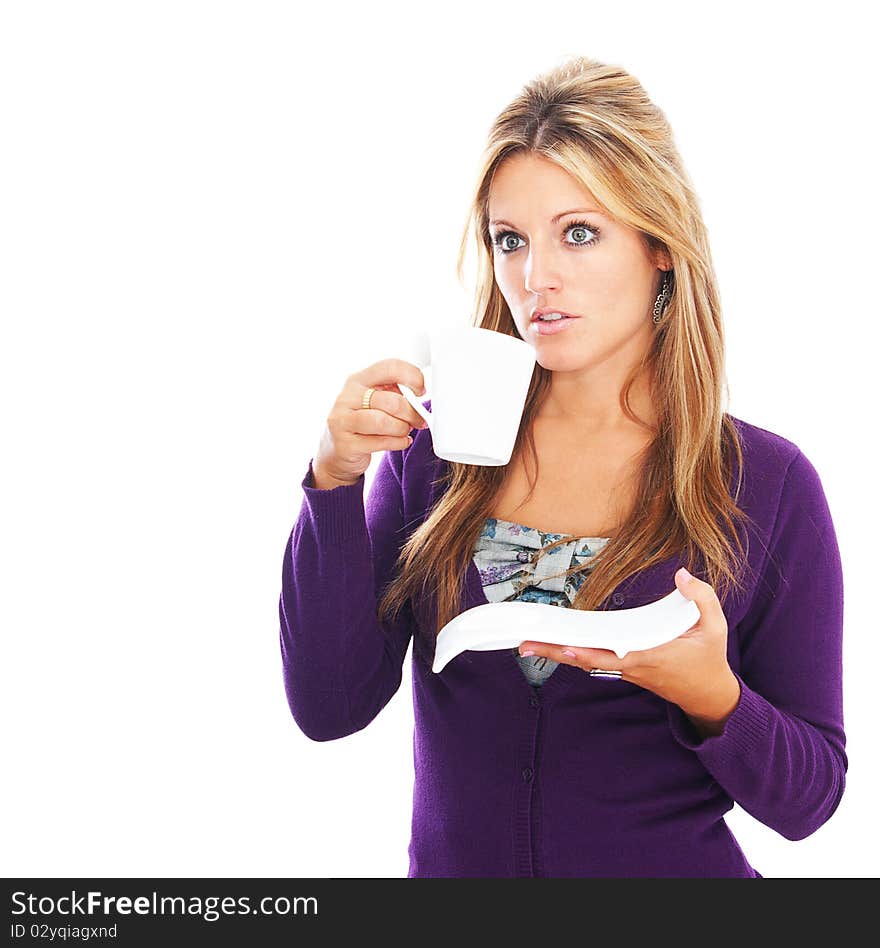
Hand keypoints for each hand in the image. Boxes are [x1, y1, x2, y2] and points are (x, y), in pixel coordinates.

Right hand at [311, 358, 428, 487]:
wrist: (336, 452)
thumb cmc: (361, 423)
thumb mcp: (373, 401)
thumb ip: (393, 393)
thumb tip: (421, 396)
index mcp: (357, 380)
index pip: (389, 367)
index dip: (412, 377)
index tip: (421, 390)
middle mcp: (347, 397)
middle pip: (391, 401)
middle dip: (411, 413)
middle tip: (418, 420)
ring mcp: (342, 421)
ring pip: (384, 422)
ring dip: (402, 429)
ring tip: (404, 431)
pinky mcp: (345, 444)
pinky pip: (381, 442)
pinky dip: (398, 443)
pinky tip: (400, 441)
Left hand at [518, 567, 740, 724]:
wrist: (709, 695)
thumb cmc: (710, 659)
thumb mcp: (716, 628)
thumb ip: (702, 598)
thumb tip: (682, 575)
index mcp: (650, 656)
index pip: (612, 655)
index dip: (587, 653)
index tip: (565, 646)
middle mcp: (631, 665)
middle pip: (587, 659)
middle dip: (555, 652)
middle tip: (524, 644)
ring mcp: (625, 669)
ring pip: (586, 660)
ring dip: (558, 652)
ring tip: (528, 643)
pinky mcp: (624, 668)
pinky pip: (594, 659)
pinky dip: (573, 652)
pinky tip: (554, 643)